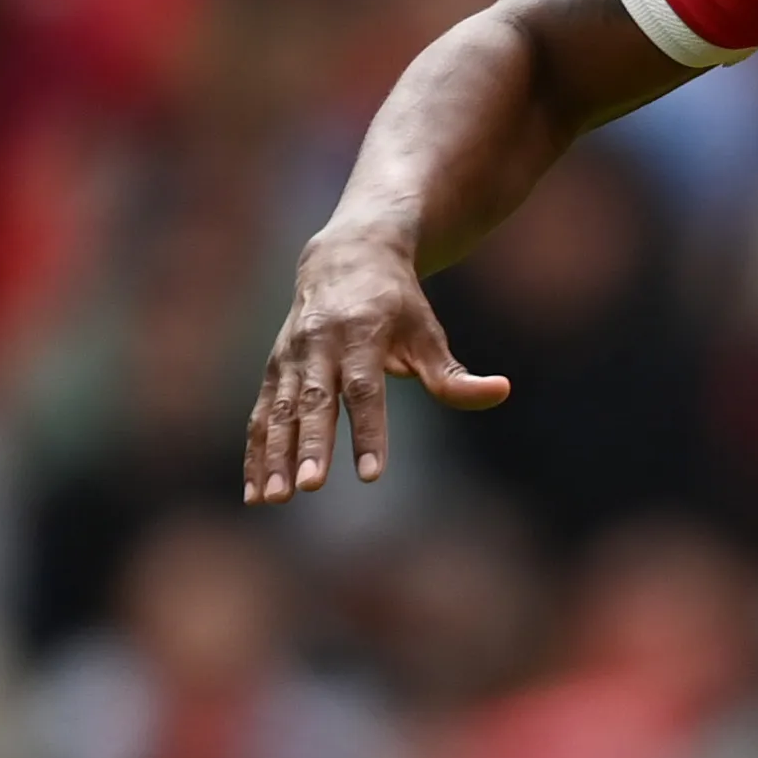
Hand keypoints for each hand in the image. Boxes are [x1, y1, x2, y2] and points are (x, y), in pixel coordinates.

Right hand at [243, 222, 507, 503]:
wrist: (344, 258)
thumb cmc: (397, 305)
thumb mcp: (429, 333)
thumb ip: (456, 375)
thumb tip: (502, 392)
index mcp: (361, 334)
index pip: (365, 390)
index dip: (368, 431)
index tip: (372, 474)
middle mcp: (319, 345)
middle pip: (314, 402)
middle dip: (312, 446)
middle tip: (311, 486)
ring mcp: (291, 358)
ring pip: (279, 411)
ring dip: (275, 456)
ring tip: (275, 499)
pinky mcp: (273, 370)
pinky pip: (261, 416)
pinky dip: (256, 454)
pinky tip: (256, 494)